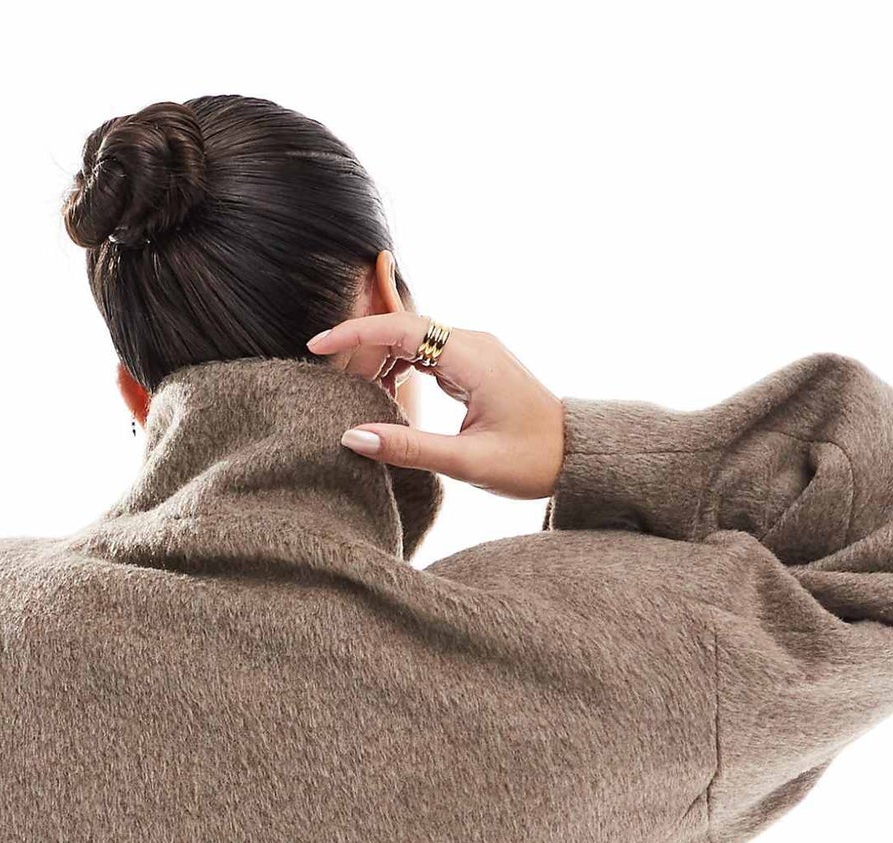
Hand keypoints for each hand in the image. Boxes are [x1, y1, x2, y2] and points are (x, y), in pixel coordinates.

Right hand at [307, 316, 565, 499]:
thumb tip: (352, 436)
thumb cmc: (531, 461)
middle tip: (336, 387)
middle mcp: (473, 344)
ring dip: (381, 363)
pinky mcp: (474, 367)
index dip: (355, 334)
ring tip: (359, 396)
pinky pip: (427, 356)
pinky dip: (401, 371)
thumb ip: (408, 450)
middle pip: (403, 330)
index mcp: (472, 358)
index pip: (402, 330)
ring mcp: (474, 352)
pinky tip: (388, 397)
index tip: (317, 345)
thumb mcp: (467, 463)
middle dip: (363, 351)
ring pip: (413, 342)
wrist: (575, 456)